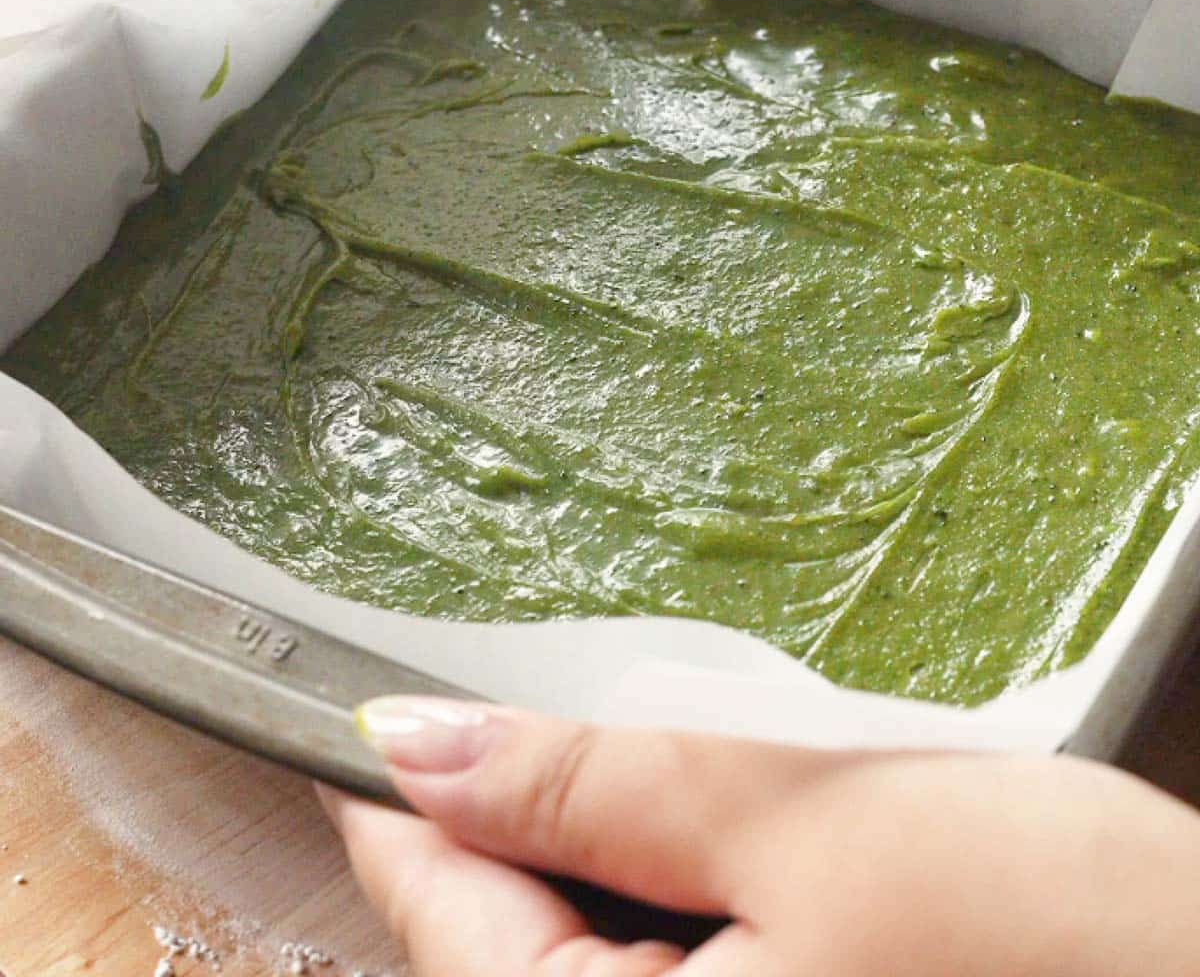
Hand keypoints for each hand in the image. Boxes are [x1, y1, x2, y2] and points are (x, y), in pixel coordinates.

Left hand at [319, 697, 1199, 975]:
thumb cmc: (1038, 926)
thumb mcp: (790, 817)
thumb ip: (584, 784)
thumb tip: (412, 740)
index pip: (434, 920)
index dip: (393, 802)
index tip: (358, 710)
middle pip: (505, 946)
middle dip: (509, 822)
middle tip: (531, 704)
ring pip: (586, 953)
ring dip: (597, 850)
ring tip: (655, 763)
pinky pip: (665, 972)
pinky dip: (665, 893)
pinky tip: (718, 833)